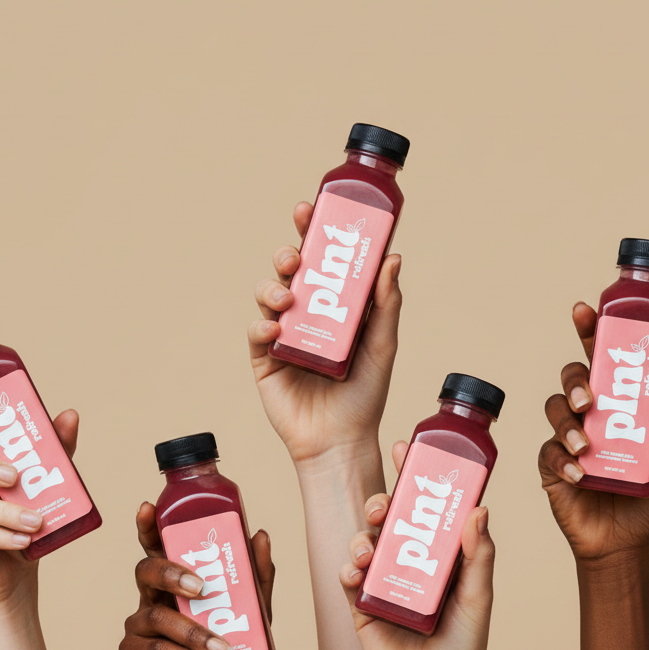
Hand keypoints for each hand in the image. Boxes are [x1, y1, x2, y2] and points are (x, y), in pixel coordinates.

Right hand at [119, 503, 275, 649]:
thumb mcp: (254, 613)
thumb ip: (256, 576)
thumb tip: (259, 534)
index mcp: (176, 580)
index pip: (158, 546)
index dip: (149, 526)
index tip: (148, 507)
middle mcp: (153, 597)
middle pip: (146, 570)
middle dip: (171, 573)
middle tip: (200, 586)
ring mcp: (140, 626)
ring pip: (155, 614)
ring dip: (193, 631)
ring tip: (222, 649)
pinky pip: (154, 649)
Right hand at [247, 201, 401, 464]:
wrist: (340, 441)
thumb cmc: (365, 396)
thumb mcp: (382, 347)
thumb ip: (386, 304)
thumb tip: (392, 259)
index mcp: (334, 305)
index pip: (322, 260)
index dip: (313, 231)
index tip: (311, 208)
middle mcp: (306, 314)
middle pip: (290, 270)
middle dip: (289, 252)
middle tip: (297, 254)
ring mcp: (283, 335)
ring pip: (268, 294)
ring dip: (273, 287)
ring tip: (288, 297)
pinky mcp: (264, 360)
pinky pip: (256, 333)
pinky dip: (262, 326)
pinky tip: (274, 331)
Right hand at [339, 441, 494, 649]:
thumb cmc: (465, 644)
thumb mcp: (478, 595)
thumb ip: (479, 554)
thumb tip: (480, 509)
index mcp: (436, 552)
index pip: (422, 505)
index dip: (411, 475)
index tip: (403, 447)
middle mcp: (407, 561)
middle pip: (387, 518)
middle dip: (380, 502)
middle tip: (383, 507)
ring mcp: (382, 581)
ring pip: (363, 541)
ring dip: (362, 536)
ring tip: (368, 548)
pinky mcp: (361, 604)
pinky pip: (346, 577)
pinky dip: (348, 569)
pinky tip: (355, 573)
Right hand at [538, 302, 648, 561]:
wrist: (626, 544)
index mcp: (621, 404)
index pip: (604, 358)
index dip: (590, 331)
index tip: (582, 311)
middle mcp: (592, 413)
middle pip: (572, 376)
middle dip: (576, 379)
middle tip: (589, 398)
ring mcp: (568, 437)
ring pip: (554, 408)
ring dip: (568, 423)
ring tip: (586, 446)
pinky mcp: (551, 464)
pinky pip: (547, 450)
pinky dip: (563, 459)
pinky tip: (580, 475)